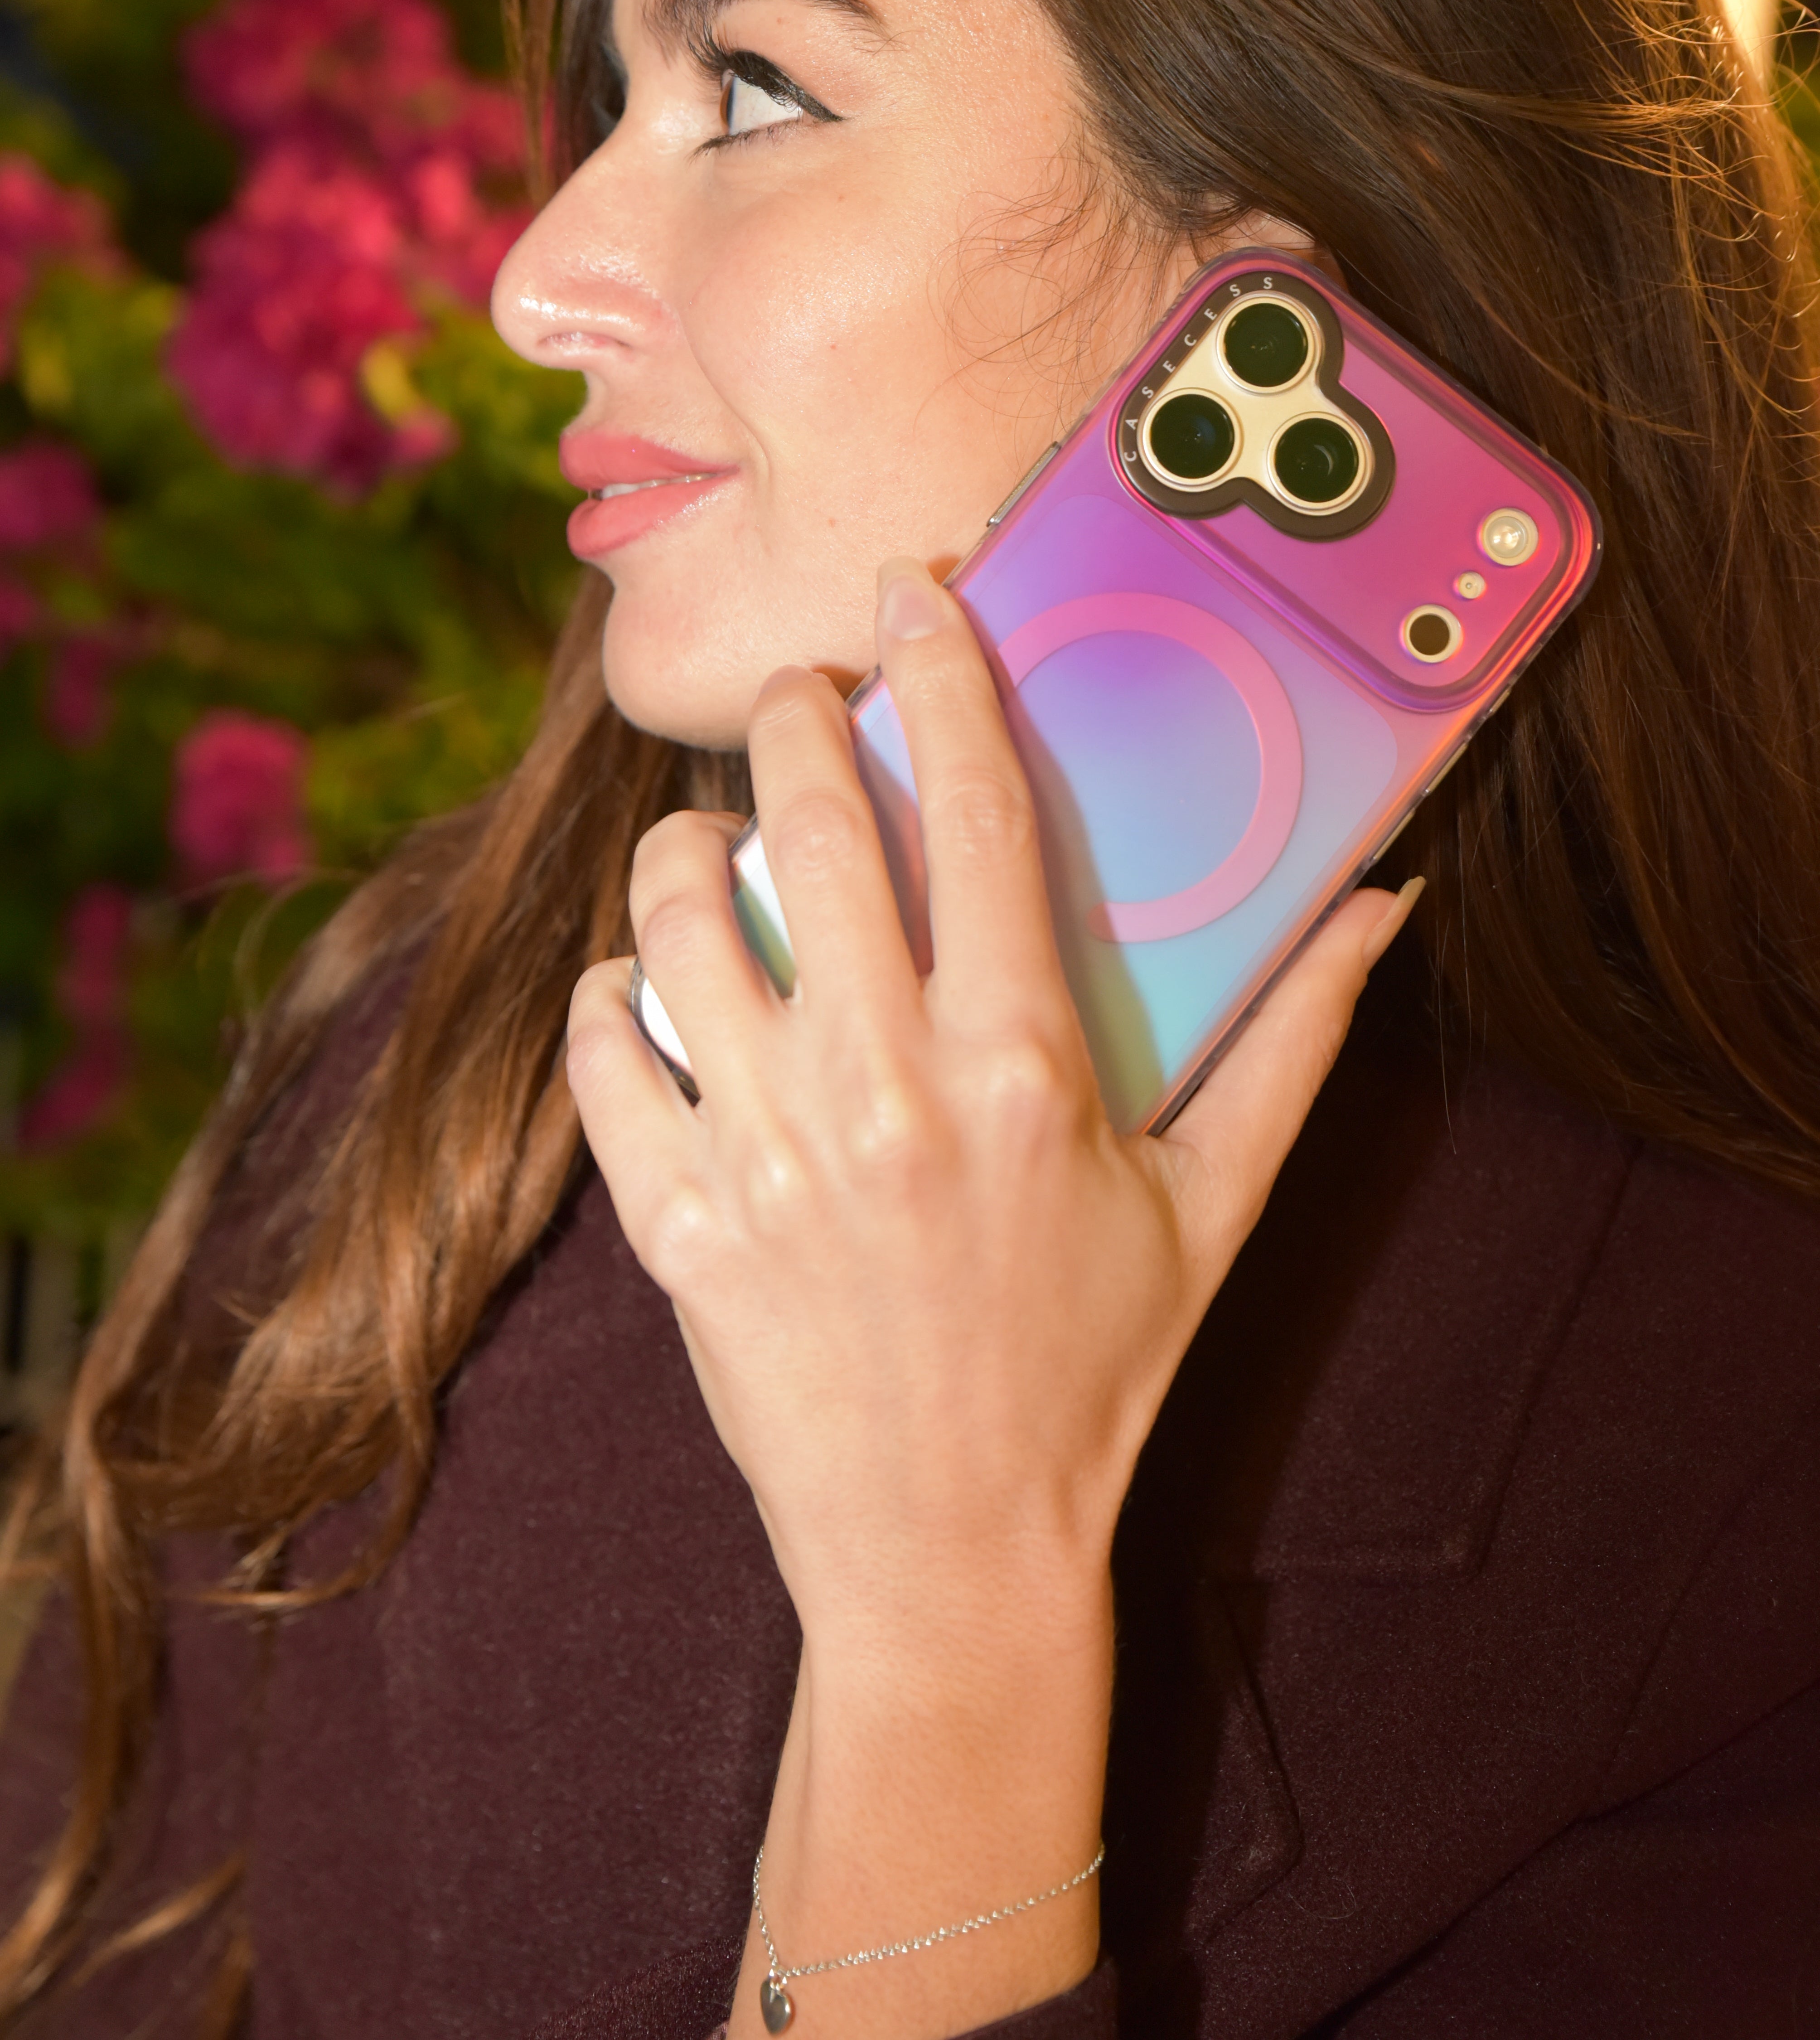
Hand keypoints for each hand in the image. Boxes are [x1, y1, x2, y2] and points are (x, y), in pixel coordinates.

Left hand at [567, 557, 1418, 2039]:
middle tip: (797, 696)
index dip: (939, 674)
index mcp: (1022, 1067)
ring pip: (677, 916)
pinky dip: (615, 993)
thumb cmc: (1094, 1370)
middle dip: (790, 718)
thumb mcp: (1214, 1205)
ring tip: (717, 847)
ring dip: (686, 847)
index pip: (976, 811)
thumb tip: (1386, 903)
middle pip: (808, 827)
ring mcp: (763, 1157)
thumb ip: (1296, 1040)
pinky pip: (605, 1048)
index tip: (913, 593)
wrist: (950, 1553)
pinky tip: (656, 989)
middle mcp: (884, 1092)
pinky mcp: (673, 1223)